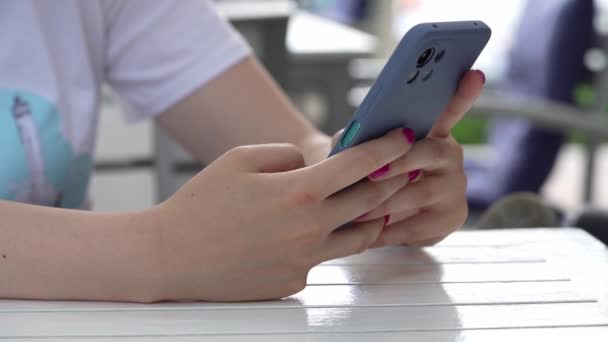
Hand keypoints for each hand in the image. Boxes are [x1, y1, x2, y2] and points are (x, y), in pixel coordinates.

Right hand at [149, 128, 412, 300]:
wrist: (171, 256)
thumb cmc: (201, 204)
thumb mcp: (241, 159)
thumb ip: (288, 156)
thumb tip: (313, 166)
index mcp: (298, 192)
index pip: (360, 164)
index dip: (387, 147)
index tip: (404, 138)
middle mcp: (310, 230)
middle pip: (371, 201)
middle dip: (393, 180)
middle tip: (402, 169)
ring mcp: (305, 261)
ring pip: (360, 237)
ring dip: (374, 216)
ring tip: (376, 202)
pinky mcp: (294, 282)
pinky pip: (323, 257)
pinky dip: (329, 241)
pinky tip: (319, 231)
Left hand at [356, 70, 484, 246]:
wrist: (370, 214)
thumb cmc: (364, 174)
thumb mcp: (356, 152)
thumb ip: (354, 140)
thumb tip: (347, 138)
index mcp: (431, 133)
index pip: (449, 109)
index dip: (461, 93)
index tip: (473, 74)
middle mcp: (450, 156)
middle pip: (428, 153)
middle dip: (398, 163)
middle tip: (372, 173)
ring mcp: (455, 187)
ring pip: (420, 192)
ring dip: (386, 202)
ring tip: (357, 210)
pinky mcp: (452, 218)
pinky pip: (418, 225)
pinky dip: (389, 230)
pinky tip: (369, 231)